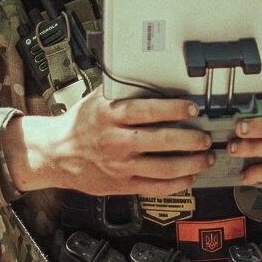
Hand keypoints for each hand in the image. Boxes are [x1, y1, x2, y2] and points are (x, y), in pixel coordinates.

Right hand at [5, 87, 214, 195]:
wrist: (55, 154)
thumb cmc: (80, 123)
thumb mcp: (97, 99)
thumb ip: (124, 89)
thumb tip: (154, 73)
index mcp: (110, 116)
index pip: (147, 111)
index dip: (174, 109)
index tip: (192, 108)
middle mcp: (116, 141)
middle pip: (161, 141)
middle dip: (191, 139)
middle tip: (206, 137)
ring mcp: (120, 166)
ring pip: (164, 168)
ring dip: (191, 163)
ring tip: (205, 157)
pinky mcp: (122, 185)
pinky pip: (156, 187)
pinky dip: (178, 183)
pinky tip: (190, 176)